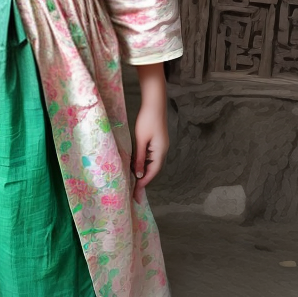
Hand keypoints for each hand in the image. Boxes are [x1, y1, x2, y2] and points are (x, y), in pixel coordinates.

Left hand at [132, 63, 168, 194]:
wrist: (154, 104)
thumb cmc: (147, 120)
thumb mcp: (141, 140)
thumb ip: (140, 157)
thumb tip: (139, 174)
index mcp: (160, 151)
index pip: (152, 172)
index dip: (144, 183)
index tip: (136, 193)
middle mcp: (163, 151)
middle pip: (154, 170)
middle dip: (144, 181)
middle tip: (135, 192)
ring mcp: (161, 146)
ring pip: (152, 164)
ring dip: (144, 173)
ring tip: (134, 183)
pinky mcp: (157, 141)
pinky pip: (151, 157)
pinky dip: (144, 164)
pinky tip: (137, 166)